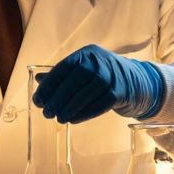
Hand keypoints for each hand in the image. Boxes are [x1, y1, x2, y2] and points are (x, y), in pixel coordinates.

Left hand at [32, 44, 164, 123]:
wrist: (136, 81)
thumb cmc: (103, 76)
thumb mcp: (84, 69)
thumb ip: (62, 74)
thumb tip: (38, 80)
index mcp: (87, 53)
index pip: (64, 67)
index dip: (48, 85)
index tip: (37, 100)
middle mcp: (100, 61)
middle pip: (75, 79)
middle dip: (58, 98)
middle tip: (46, 113)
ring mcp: (112, 76)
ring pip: (87, 93)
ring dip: (70, 108)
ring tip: (58, 119)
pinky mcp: (120, 92)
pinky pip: (99, 105)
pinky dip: (84, 113)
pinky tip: (73, 120)